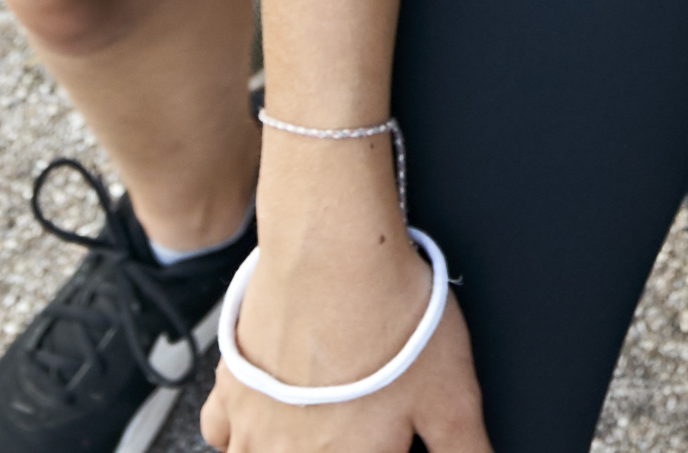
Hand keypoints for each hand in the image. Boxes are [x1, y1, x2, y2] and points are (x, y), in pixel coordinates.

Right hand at [199, 181, 489, 452]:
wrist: (333, 253)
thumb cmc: (389, 321)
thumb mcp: (453, 398)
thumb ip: (465, 450)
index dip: (391, 449)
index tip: (397, 439)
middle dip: (348, 446)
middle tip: (366, 424)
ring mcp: (251, 431)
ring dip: (291, 450)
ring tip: (325, 427)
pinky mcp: (228, 392)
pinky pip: (222, 436)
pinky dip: (241, 437)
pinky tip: (272, 420)